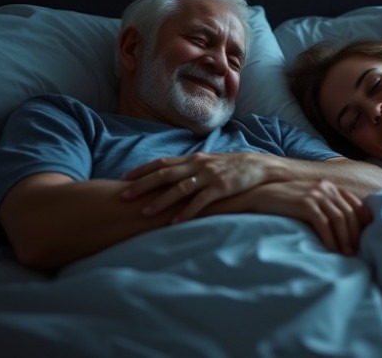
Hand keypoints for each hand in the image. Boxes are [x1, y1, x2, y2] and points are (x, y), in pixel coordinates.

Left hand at [120, 152, 274, 222]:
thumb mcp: (207, 163)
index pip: (161, 163)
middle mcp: (197, 165)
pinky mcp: (221, 188)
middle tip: (123, 196)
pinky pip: (201, 201)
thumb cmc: (230, 167)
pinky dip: (187, 211)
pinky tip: (175, 222)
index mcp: (192, 159)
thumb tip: (167, 176)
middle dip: (142, 185)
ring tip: (145, 212)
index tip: (123, 178)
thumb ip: (188, 169)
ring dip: (161, 201)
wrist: (258, 166)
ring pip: (180, 188)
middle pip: (164, 174)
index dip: (142, 170)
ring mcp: (209, 176)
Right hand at [208, 180, 372, 254]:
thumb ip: (325, 206)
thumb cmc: (285, 202)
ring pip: (339, 218)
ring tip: (345, 255)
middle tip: (355, 253)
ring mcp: (315, 194)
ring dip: (344, 239)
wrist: (260, 196)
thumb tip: (342, 226)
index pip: (354, 204)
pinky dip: (330, 238)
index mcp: (329, 186)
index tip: (365, 239)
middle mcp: (326, 187)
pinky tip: (331, 250)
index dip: (362, 222)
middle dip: (354, 235)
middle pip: (348, 213)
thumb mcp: (309, 200)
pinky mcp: (305, 203)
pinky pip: (324, 223)